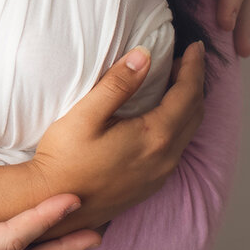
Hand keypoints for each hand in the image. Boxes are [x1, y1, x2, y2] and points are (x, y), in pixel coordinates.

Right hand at [26, 42, 206, 235]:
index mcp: (154, 137)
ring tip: (176, 80)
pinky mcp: (151, 183)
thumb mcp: (85, 115)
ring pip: (188, 132)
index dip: (194, 67)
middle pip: (195, 113)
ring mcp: (160, 174)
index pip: (188, 95)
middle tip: (186, 58)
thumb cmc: (64, 158)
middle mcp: (165, 158)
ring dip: (189, 103)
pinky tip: (164, 114)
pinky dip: (180, 123)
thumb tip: (144, 55)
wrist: (54, 204)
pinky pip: (178, 147)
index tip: (195, 46)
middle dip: (195, 82)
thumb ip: (117, 84)